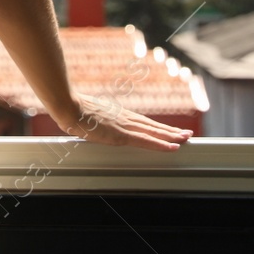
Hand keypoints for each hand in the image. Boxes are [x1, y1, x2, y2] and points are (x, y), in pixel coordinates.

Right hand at [52, 94, 192, 151]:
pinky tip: (172, 147)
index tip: (169, 130)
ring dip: (170, 136)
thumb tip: (91, 122)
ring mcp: (124, 126)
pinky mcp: (121, 135)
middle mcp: (125, 119)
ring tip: (185, 139)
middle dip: (170, 131)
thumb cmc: (72, 109)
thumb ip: (94, 119)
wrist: (67, 106)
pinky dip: (160, 144)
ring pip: (153, 132)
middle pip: (152, 126)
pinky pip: (145, 141)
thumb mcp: (87, 115)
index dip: (157, 127)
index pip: (143, 122)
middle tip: (187, 134)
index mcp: (117, 115)